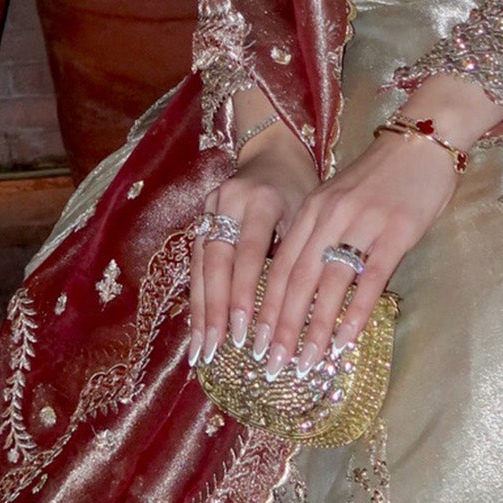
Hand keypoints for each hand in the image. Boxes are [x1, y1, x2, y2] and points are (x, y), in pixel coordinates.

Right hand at [188, 118, 315, 366]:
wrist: (273, 151)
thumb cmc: (301, 187)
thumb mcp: (307, 211)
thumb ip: (299, 253)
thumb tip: (305, 315)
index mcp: (261, 200)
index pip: (248, 254)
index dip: (245, 296)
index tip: (246, 334)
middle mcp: (228, 203)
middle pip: (215, 263)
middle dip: (215, 311)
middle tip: (215, 350)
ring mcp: (208, 209)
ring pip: (199, 266)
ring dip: (200, 311)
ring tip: (201, 350)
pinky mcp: (200, 218)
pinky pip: (195, 264)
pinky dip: (198, 297)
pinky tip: (198, 328)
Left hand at [248, 73, 502, 379]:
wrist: (421, 140)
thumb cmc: (381, 174)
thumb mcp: (339, 198)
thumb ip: (320, 232)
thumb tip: (305, 283)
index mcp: (311, 209)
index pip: (280, 266)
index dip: (266, 307)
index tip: (256, 342)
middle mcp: (328, 217)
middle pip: (296, 280)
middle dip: (282, 327)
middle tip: (272, 365)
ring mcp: (361, 224)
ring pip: (328, 284)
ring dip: (315, 329)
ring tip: (306, 363)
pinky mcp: (395, 232)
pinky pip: (369, 279)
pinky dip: (355, 312)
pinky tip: (346, 340)